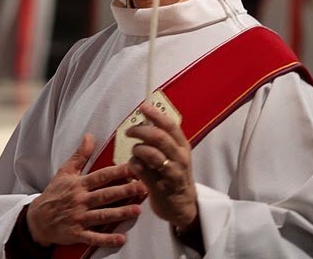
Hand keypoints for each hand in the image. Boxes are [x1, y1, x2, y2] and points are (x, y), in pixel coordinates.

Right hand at [27, 134, 146, 247]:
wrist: (37, 219)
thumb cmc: (54, 194)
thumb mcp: (65, 171)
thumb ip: (80, 155)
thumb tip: (90, 136)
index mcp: (78, 185)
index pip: (101, 176)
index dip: (117, 172)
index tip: (132, 168)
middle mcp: (80, 201)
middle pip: (105, 195)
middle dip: (124, 191)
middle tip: (142, 187)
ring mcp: (79, 218)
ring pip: (102, 215)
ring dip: (120, 213)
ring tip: (137, 210)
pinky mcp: (77, 234)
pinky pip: (94, 237)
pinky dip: (107, 239)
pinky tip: (121, 238)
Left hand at [126, 103, 197, 229]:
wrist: (183, 206)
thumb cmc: (175, 175)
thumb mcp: (176, 155)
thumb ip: (164, 140)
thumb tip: (145, 120)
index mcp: (183, 147)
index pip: (170, 126)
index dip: (155, 115)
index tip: (143, 107)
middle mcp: (179, 158)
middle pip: (159, 137)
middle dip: (140, 131)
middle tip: (129, 131)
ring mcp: (171, 174)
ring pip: (151, 154)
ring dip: (138, 149)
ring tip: (134, 151)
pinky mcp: (160, 188)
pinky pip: (142, 170)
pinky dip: (134, 164)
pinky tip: (134, 166)